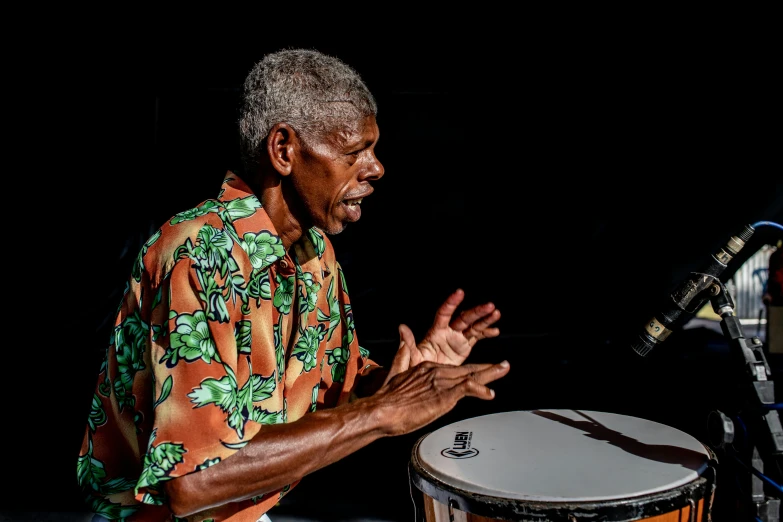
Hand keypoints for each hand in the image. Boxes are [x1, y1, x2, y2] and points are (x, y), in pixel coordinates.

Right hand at [372, 360, 509, 435]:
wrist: (382, 410)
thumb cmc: (387, 397)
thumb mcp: (395, 371)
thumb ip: (402, 355)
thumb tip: (402, 337)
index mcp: (427, 368)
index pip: (454, 368)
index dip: (471, 368)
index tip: (482, 369)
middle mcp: (436, 372)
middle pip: (467, 369)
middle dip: (487, 368)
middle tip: (504, 366)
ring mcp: (441, 383)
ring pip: (471, 375)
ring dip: (490, 374)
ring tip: (503, 370)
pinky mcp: (443, 395)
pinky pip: (467, 389)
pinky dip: (480, 390)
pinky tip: (489, 393)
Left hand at [386, 289, 499, 380]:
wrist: (425, 381)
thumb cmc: (416, 368)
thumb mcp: (411, 357)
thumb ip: (408, 343)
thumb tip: (401, 328)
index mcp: (435, 332)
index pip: (444, 313)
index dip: (451, 303)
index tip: (460, 292)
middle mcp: (448, 331)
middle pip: (464, 318)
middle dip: (477, 311)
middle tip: (489, 306)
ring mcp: (457, 338)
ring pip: (473, 325)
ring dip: (485, 319)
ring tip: (496, 313)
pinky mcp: (464, 347)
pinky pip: (477, 337)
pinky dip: (486, 333)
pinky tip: (495, 331)